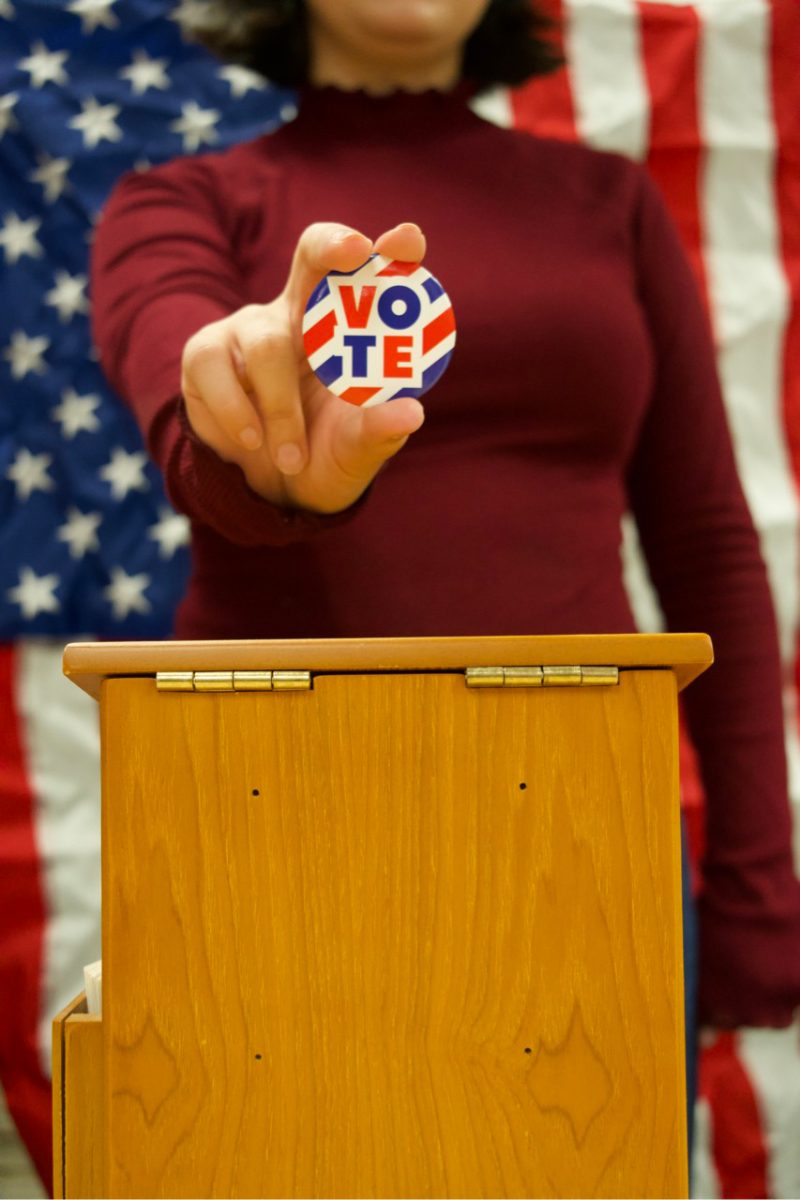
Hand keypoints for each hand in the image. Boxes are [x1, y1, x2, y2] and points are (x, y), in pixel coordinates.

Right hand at [181, 221, 426, 512]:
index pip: (375, 280)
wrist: (269, 492)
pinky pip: (216, 369)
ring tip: (292, 456)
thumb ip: (379, 431)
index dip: (391, 254)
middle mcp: (301, 313)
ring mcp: (251, 328)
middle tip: (355, 251)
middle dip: (335, 245)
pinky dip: (237, 413)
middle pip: (314, 252)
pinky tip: (252, 442)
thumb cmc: (324, 454)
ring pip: (268, 345)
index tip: (408, 240)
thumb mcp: (356, 451)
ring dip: (282, 409)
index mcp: (348, 331)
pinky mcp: (207, 353)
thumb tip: (410, 414)